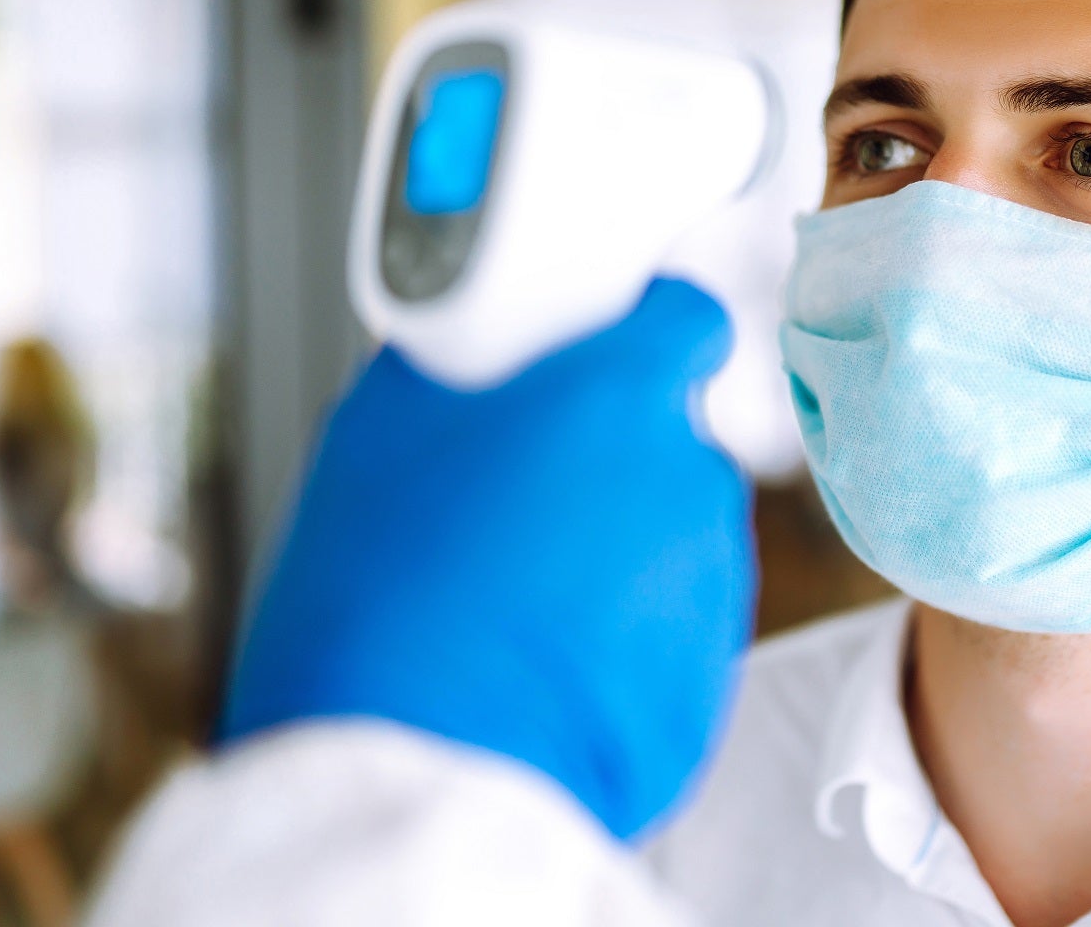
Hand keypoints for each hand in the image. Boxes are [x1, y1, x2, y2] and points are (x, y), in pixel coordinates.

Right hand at [219, 279, 754, 840]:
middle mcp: (690, 484)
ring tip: (508, 603)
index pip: (685, 319)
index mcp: (621, 397)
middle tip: (511, 504)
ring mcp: (710, 591)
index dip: (642, 335)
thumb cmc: (380, 600)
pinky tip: (534, 667)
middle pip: (669, 442)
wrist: (404, 771)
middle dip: (605, 461)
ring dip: (613, 556)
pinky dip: (620, 644)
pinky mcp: (705, 690)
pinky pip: (668, 637)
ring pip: (671, 541)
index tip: (603, 358)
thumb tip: (476, 350)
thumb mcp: (381, 425)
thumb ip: (462, 364)